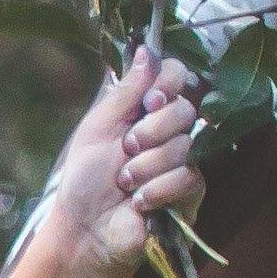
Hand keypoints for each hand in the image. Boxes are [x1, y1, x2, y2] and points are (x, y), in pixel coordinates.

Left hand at [44, 44, 206, 271]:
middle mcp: (170, 130)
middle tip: (126, 150)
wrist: (85, 229)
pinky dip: (156, 190)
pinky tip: (139, 202)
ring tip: (125, 184)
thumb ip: (125, 91)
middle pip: (184, 109)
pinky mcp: (190, 191)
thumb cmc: (85, 180)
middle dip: (149, 133)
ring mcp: (184, 160)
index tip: (151, 100)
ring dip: (145, 168)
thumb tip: (146, 49)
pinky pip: (187, 177)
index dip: (169, 84)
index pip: (178, 76)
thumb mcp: (98, 128)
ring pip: (183, 146)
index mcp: (146, 110)